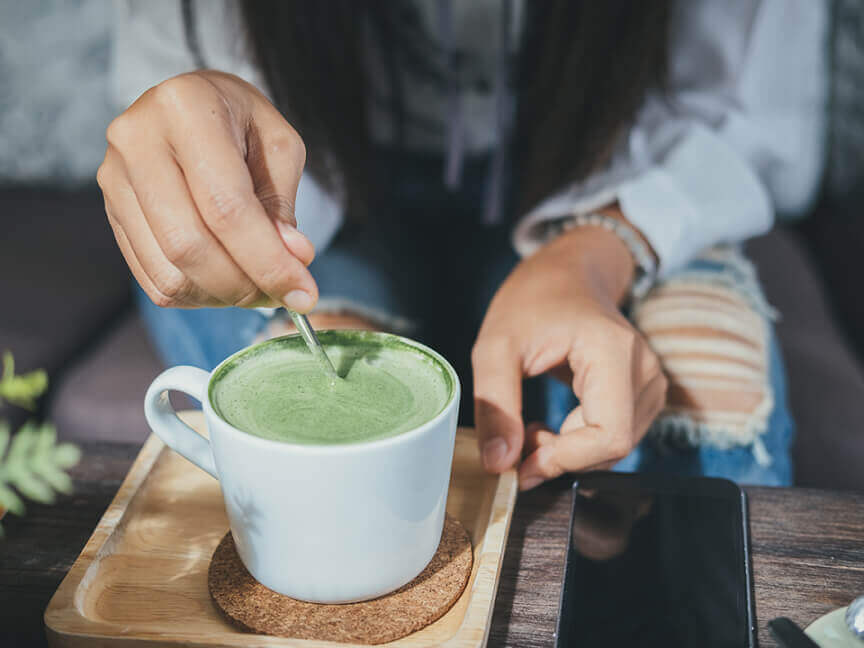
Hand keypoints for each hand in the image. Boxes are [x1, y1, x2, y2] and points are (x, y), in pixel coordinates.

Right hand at [97, 71, 316, 311]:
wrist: (193, 104)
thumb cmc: (242, 123)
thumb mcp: (278, 148)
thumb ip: (282, 206)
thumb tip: (292, 260)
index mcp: (185, 108)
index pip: (226, 208)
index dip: (268, 261)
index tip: (304, 294)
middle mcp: (137, 141)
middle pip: (189, 246)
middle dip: (244, 286)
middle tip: (283, 294)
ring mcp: (115, 179)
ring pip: (169, 272)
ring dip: (222, 296)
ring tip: (257, 285)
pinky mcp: (112, 212)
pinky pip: (154, 279)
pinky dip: (198, 295)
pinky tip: (226, 281)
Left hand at [472, 221, 666, 489]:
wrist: (569, 273)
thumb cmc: (533, 300)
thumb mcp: (495, 346)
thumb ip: (495, 405)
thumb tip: (498, 463)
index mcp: (614, 352)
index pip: (609, 436)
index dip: (564, 461)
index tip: (519, 464)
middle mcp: (645, 370)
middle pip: (612, 447)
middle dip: (560, 457)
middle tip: (517, 438)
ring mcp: (650, 382)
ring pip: (613, 449)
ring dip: (568, 453)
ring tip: (531, 426)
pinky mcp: (643, 394)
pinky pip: (614, 438)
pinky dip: (579, 445)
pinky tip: (552, 426)